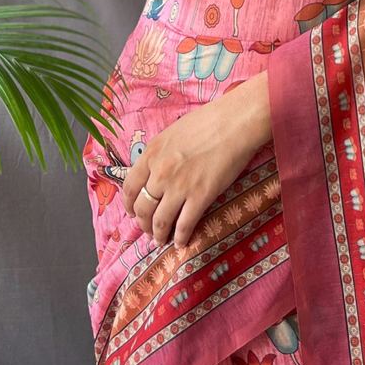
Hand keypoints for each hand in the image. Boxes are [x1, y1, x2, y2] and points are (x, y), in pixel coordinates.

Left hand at [121, 73, 271, 248]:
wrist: (235, 122)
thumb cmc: (208, 121)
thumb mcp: (173, 133)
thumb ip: (159, 154)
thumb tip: (155, 171)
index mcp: (151, 154)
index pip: (130, 187)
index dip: (130, 205)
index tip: (133, 213)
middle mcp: (160, 173)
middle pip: (143, 208)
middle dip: (143, 224)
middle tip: (148, 231)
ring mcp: (179, 186)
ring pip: (160, 221)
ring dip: (159, 235)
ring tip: (162, 240)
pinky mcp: (200, 197)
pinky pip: (184, 225)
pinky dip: (180, 238)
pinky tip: (181, 242)